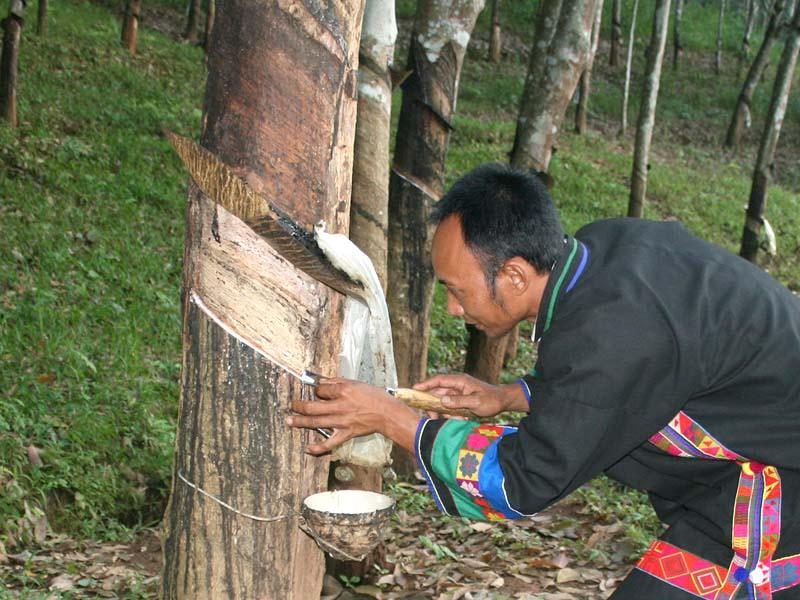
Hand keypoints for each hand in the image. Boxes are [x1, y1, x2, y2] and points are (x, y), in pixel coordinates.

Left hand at [286, 378, 418, 454]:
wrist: (387, 414)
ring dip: (300, 422)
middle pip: (312, 406)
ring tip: (289, 420)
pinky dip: (318, 447)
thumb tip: (322, 383)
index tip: (314, 391)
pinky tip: (308, 449)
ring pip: (316, 422)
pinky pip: (330, 443)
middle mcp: (339, 406)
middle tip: (291, 404)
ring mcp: (341, 421)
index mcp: (343, 391)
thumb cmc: (374, 396)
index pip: (321, 390)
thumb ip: (338, 382)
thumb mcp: (356, 383)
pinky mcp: (346, 433)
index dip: (315, 390)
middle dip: (299, 405)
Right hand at [413, 373, 527, 416]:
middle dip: (433, 404)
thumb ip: (459, 401)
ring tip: (453, 419)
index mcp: (460, 381)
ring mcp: (458, 392)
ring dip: (445, 412)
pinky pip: (450, 407)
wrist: (503, 402)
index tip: (414, 389)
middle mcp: (457, 385)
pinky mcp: (460, 400)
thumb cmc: (491, 400)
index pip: (438, 380)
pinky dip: (452, 414)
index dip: (425, 384)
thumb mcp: (476, 402)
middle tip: (432, 416)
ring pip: (443, 402)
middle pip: (438, 392)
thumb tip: (442, 401)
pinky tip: (460, 420)